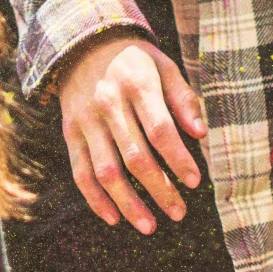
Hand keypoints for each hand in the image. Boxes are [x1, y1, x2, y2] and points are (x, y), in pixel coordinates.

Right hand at [57, 35, 206, 233]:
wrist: (84, 45)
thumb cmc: (134, 61)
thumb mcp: (163, 66)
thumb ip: (183, 98)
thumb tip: (201, 133)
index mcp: (137, 84)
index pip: (160, 130)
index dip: (178, 159)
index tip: (195, 182)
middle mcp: (109, 103)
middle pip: (135, 156)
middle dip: (159, 189)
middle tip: (179, 213)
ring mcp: (86, 120)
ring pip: (106, 171)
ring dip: (128, 203)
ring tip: (150, 226)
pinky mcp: (70, 133)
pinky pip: (80, 173)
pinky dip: (95, 200)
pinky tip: (114, 218)